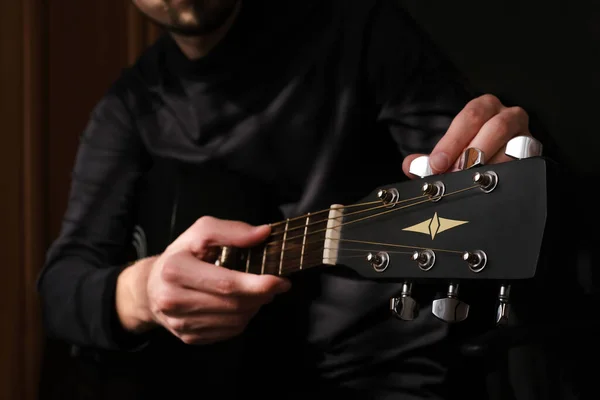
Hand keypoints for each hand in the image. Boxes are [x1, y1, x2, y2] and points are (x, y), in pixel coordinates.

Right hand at [116, 216, 289, 344]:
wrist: (151, 286)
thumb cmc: (181, 255)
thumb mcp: (200, 232)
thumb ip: (231, 231)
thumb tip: (263, 233)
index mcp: (175, 270)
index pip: (226, 283)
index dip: (257, 284)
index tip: (280, 279)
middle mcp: (174, 300)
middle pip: (233, 304)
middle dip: (262, 295)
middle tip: (277, 284)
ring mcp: (181, 323)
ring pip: (234, 321)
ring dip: (255, 307)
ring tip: (258, 292)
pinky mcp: (189, 338)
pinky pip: (228, 332)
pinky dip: (243, 318)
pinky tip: (242, 304)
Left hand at [402, 94, 532, 176]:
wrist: (495, 156)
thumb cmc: (469, 150)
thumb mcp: (448, 149)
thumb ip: (428, 158)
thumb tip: (411, 165)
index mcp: (485, 107)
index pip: (470, 117)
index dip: (452, 141)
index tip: (437, 164)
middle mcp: (509, 116)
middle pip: (495, 129)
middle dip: (471, 155)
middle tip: (453, 176)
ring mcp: (525, 135)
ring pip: (512, 149)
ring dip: (489, 168)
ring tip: (470, 183)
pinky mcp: (535, 156)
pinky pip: (525, 165)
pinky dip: (507, 177)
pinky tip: (491, 187)